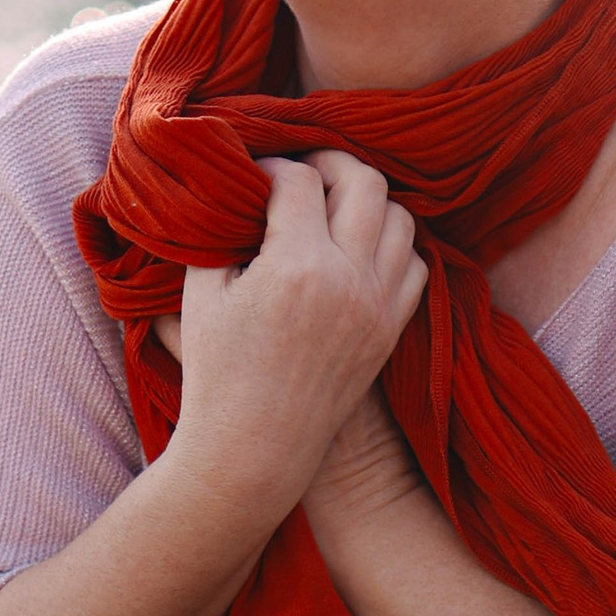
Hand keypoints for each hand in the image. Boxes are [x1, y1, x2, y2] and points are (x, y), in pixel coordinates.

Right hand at [167, 152, 426, 520]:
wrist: (257, 451)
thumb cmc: (217, 376)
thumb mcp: (200, 298)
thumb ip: (217, 236)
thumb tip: (232, 193)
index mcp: (295, 267)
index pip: (300, 181)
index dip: (275, 168)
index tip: (258, 177)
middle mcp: (348, 280)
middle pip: (365, 181)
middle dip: (332, 164)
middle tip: (305, 174)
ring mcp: (378, 305)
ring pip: (400, 218)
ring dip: (368, 201)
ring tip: (335, 207)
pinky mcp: (391, 329)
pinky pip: (416, 264)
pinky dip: (394, 245)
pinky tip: (360, 249)